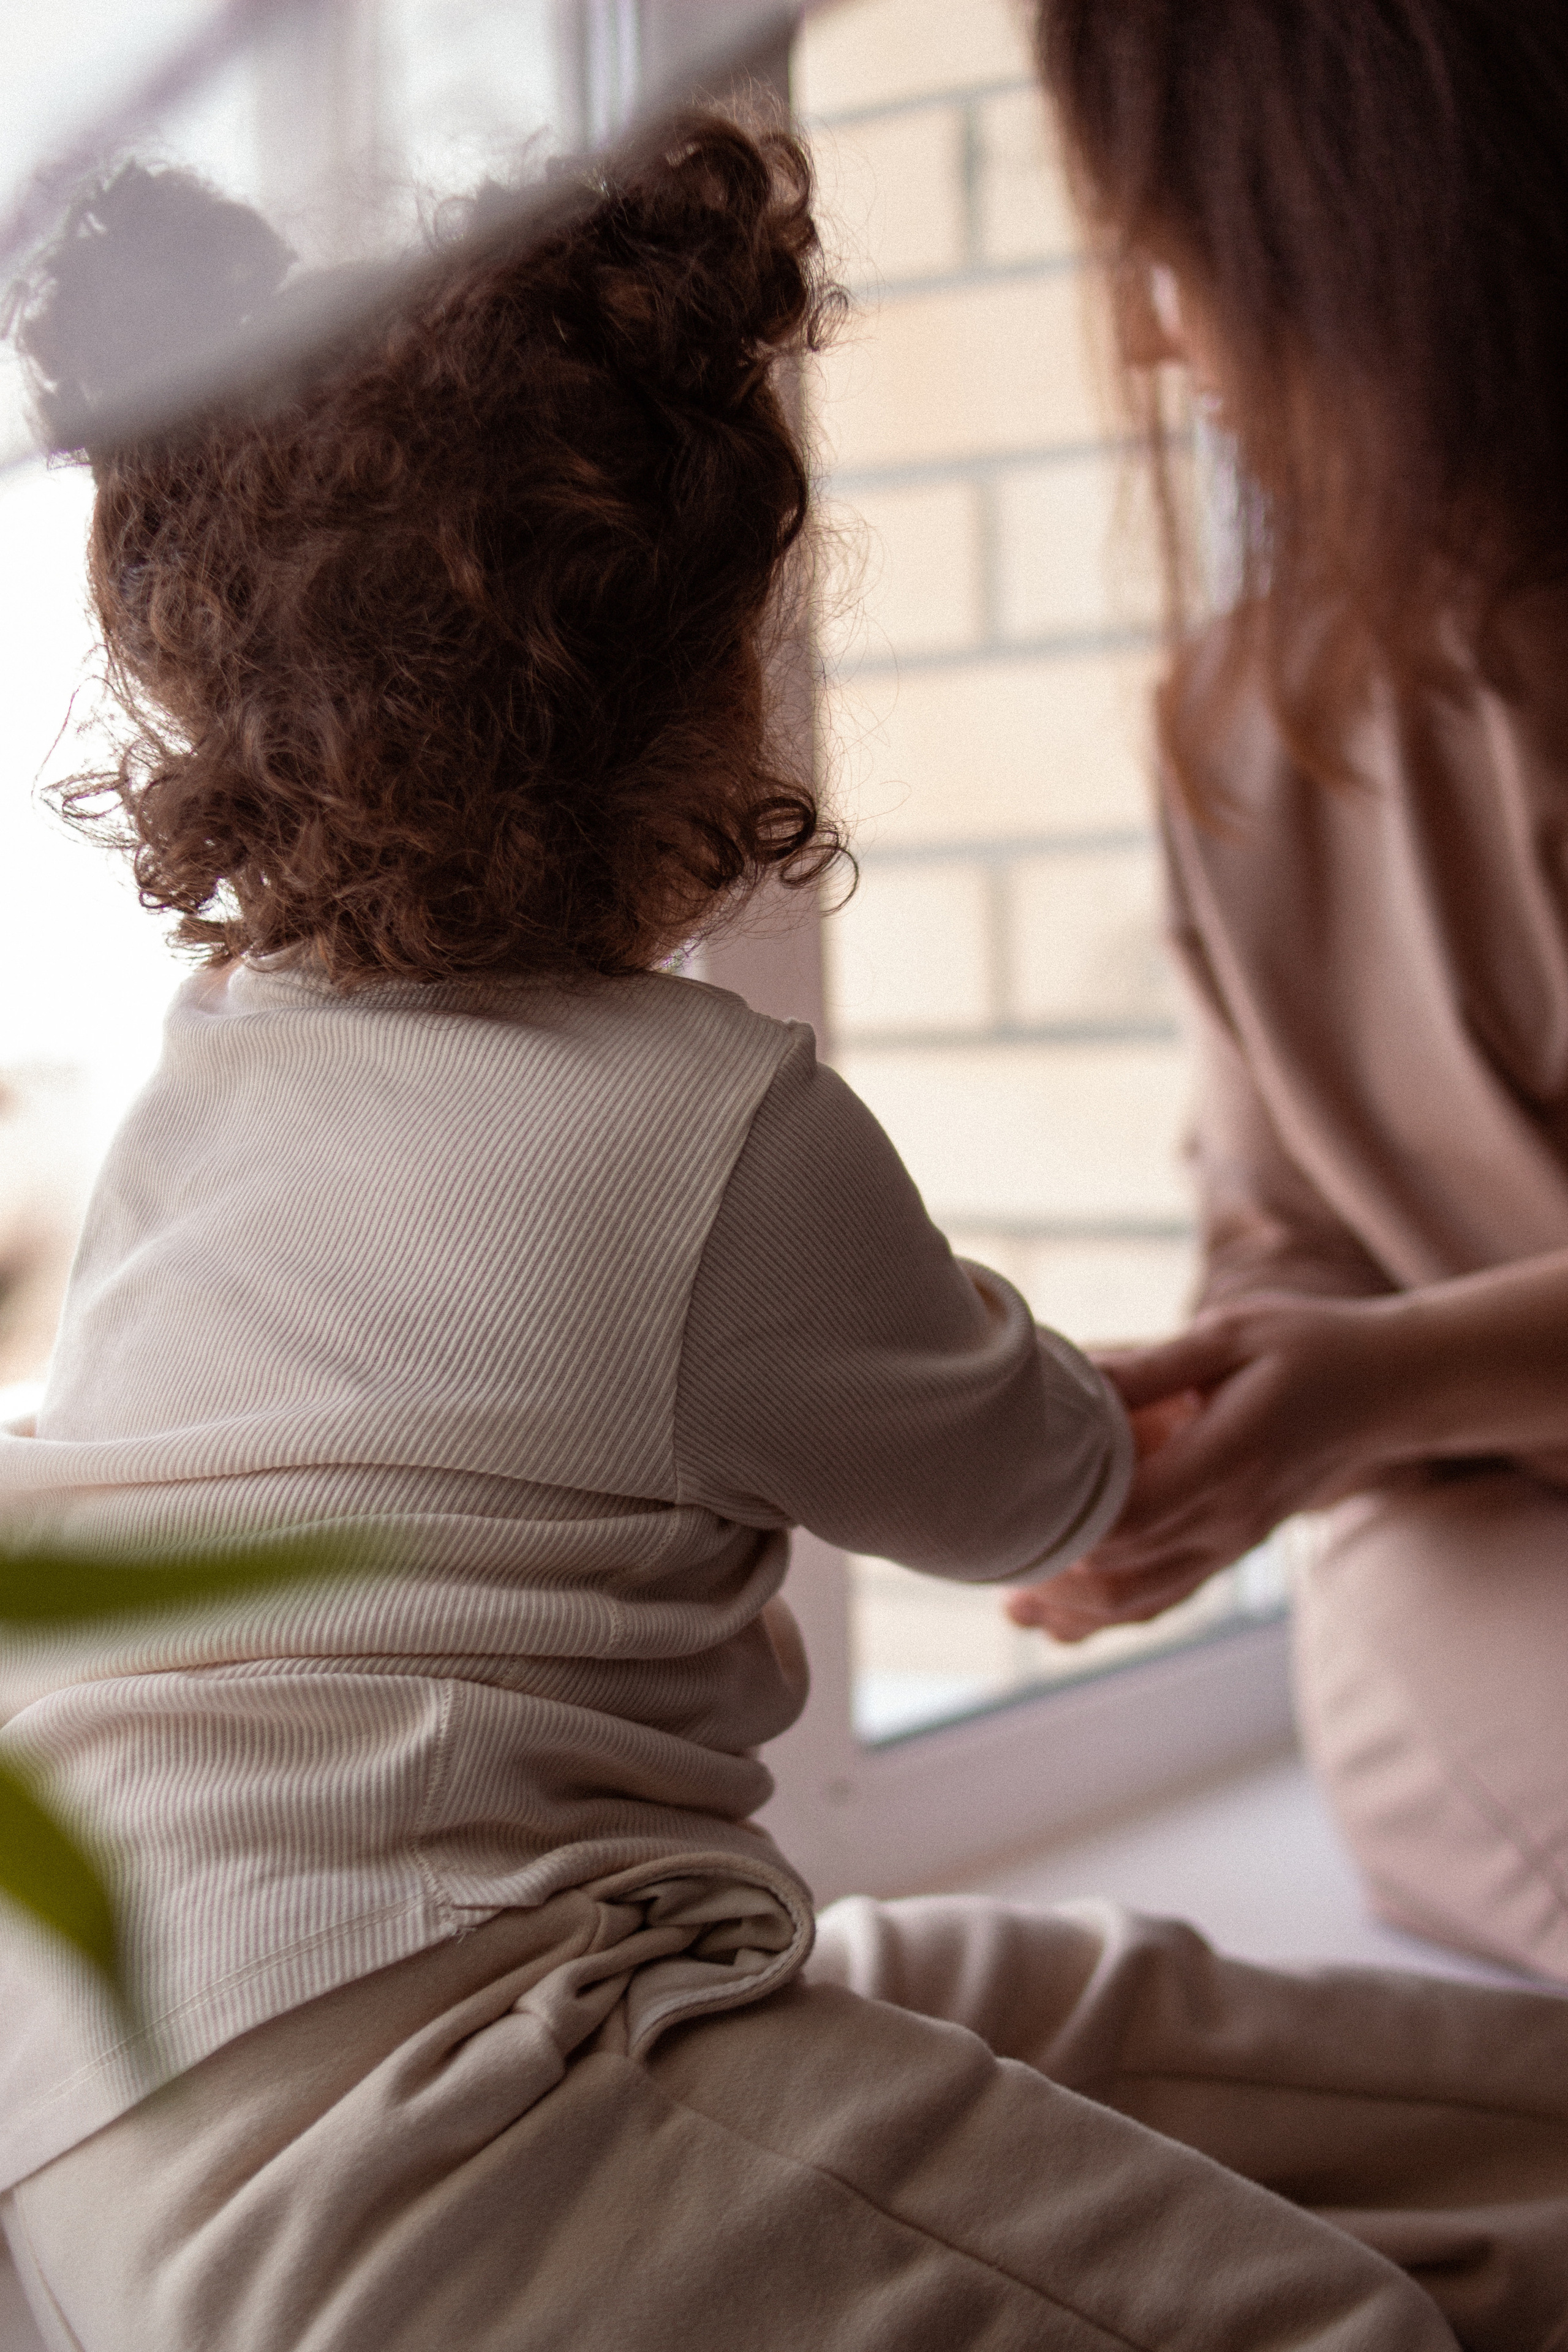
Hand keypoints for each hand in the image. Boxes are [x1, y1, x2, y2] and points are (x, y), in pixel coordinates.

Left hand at [1008, 1293, 1414, 1642]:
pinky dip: (1117, 1613)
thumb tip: (1077, 1373)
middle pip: (1125, 1573)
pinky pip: (1170, 1596)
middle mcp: (1230, 1518)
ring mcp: (1234, 1541)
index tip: (1010, 1512)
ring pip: (1145, 1600)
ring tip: (1013, 1610)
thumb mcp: (1232, 1334)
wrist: (1390, 1388)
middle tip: (984, 1561)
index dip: (1068, 1527)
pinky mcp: (1235, 1546)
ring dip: (1077, 1612)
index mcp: (1227, 1462)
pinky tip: (1068, 1621)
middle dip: (1052, 1576)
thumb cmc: (1311, 1347)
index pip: (1132, 1518)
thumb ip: (1152, 1363)